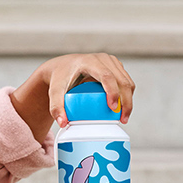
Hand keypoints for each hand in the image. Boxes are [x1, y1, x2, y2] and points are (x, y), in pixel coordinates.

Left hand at [12, 53, 135, 135]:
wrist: (62, 67)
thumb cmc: (59, 79)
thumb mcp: (54, 92)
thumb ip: (55, 107)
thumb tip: (63, 123)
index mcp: (89, 62)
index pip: (106, 76)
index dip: (113, 92)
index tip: (113, 108)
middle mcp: (103, 59)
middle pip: (121, 80)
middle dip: (126, 101)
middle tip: (122, 120)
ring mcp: (111, 62)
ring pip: (127, 81)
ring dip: (129, 100)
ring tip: (123, 118)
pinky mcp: (115, 67)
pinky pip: (126, 81)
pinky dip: (127, 96)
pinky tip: (122, 109)